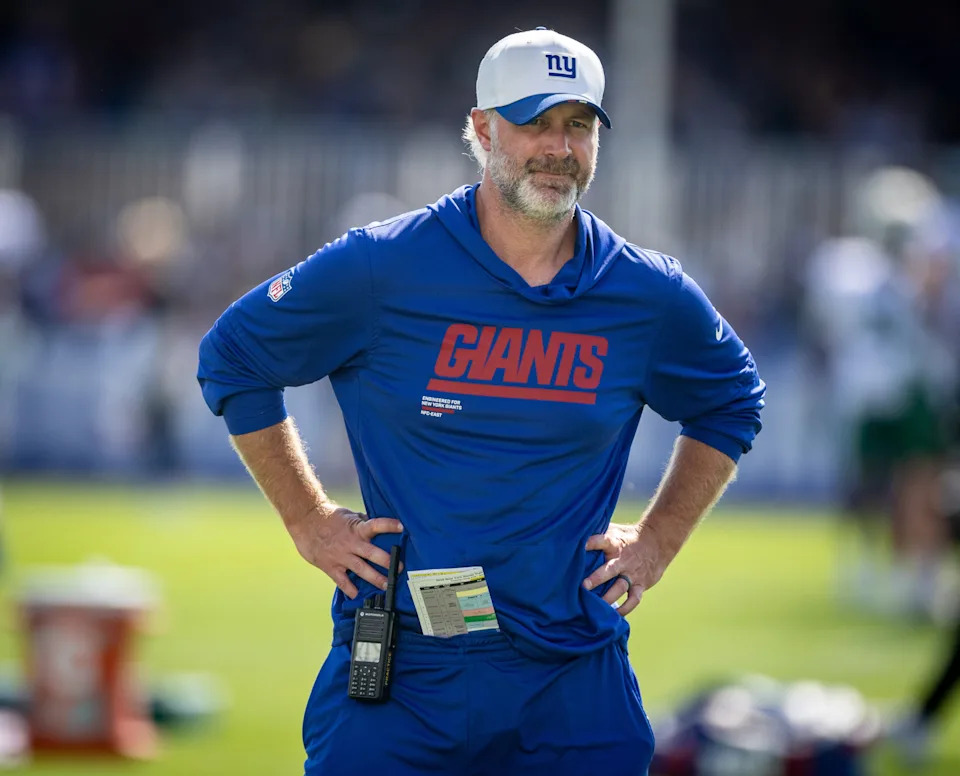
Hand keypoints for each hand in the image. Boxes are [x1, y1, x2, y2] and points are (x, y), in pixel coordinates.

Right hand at [287, 503, 403, 598]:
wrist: (305, 521)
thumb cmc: (328, 517)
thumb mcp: (349, 515)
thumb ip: (363, 523)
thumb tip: (378, 527)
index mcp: (356, 528)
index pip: (376, 525)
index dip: (389, 525)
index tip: (402, 527)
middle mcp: (351, 543)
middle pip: (372, 554)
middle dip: (388, 562)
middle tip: (400, 568)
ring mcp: (341, 556)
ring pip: (361, 570)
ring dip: (375, 578)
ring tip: (385, 585)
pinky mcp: (331, 566)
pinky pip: (342, 581)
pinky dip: (350, 589)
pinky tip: (357, 595)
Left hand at [582, 522, 665, 616]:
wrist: (657, 541)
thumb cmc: (627, 536)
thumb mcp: (613, 530)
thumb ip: (596, 534)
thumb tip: (572, 533)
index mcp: (614, 543)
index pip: (601, 541)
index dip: (590, 543)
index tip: (578, 547)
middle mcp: (623, 559)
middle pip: (609, 569)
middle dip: (597, 578)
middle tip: (583, 586)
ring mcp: (632, 573)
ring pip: (620, 587)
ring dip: (608, 597)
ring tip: (595, 608)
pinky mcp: (641, 584)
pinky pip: (633, 599)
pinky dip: (625, 608)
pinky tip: (614, 615)